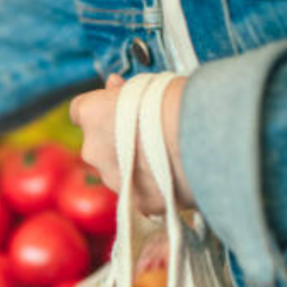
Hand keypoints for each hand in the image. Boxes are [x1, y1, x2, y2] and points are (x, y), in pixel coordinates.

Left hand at [69, 74, 194, 214]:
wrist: (205, 139)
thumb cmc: (180, 104)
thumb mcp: (148, 84)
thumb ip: (122, 91)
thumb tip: (115, 86)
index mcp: (92, 114)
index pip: (80, 111)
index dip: (99, 110)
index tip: (112, 109)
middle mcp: (94, 150)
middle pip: (98, 145)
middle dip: (117, 141)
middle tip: (148, 134)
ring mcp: (112, 179)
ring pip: (117, 171)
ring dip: (134, 166)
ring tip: (167, 156)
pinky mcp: (136, 202)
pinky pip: (139, 193)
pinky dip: (152, 187)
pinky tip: (174, 176)